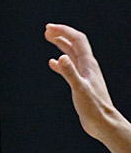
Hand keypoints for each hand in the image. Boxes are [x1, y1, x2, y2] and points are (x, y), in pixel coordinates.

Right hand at [45, 23, 114, 141]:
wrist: (103, 124)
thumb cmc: (95, 108)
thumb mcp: (79, 88)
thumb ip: (69, 73)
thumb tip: (60, 58)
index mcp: (88, 64)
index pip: (77, 39)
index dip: (64, 31)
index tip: (50, 28)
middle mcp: (87, 66)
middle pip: (74, 43)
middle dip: (61, 34)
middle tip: (47, 30)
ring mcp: (84, 74)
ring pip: (71, 53)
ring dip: (60, 44)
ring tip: (49, 38)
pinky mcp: (81, 83)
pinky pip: (69, 67)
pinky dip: (60, 62)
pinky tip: (53, 64)